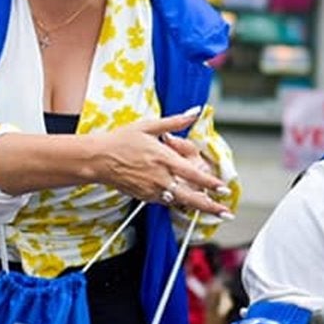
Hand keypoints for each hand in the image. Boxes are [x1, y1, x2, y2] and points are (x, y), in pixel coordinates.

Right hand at [94, 109, 231, 217]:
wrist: (97, 159)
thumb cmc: (121, 141)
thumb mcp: (149, 126)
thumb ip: (175, 121)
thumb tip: (194, 111)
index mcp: (164, 158)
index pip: (193, 174)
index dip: (210, 183)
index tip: (224, 189)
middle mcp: (160, 177)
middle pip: (190, 196)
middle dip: (210, 206)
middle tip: (226, 212)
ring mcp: (152, 189)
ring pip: (180, 202)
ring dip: (198, 207)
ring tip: (216, 212)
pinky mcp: (145, 197)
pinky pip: (167, 201)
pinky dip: (179, 201)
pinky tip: (189, 202)